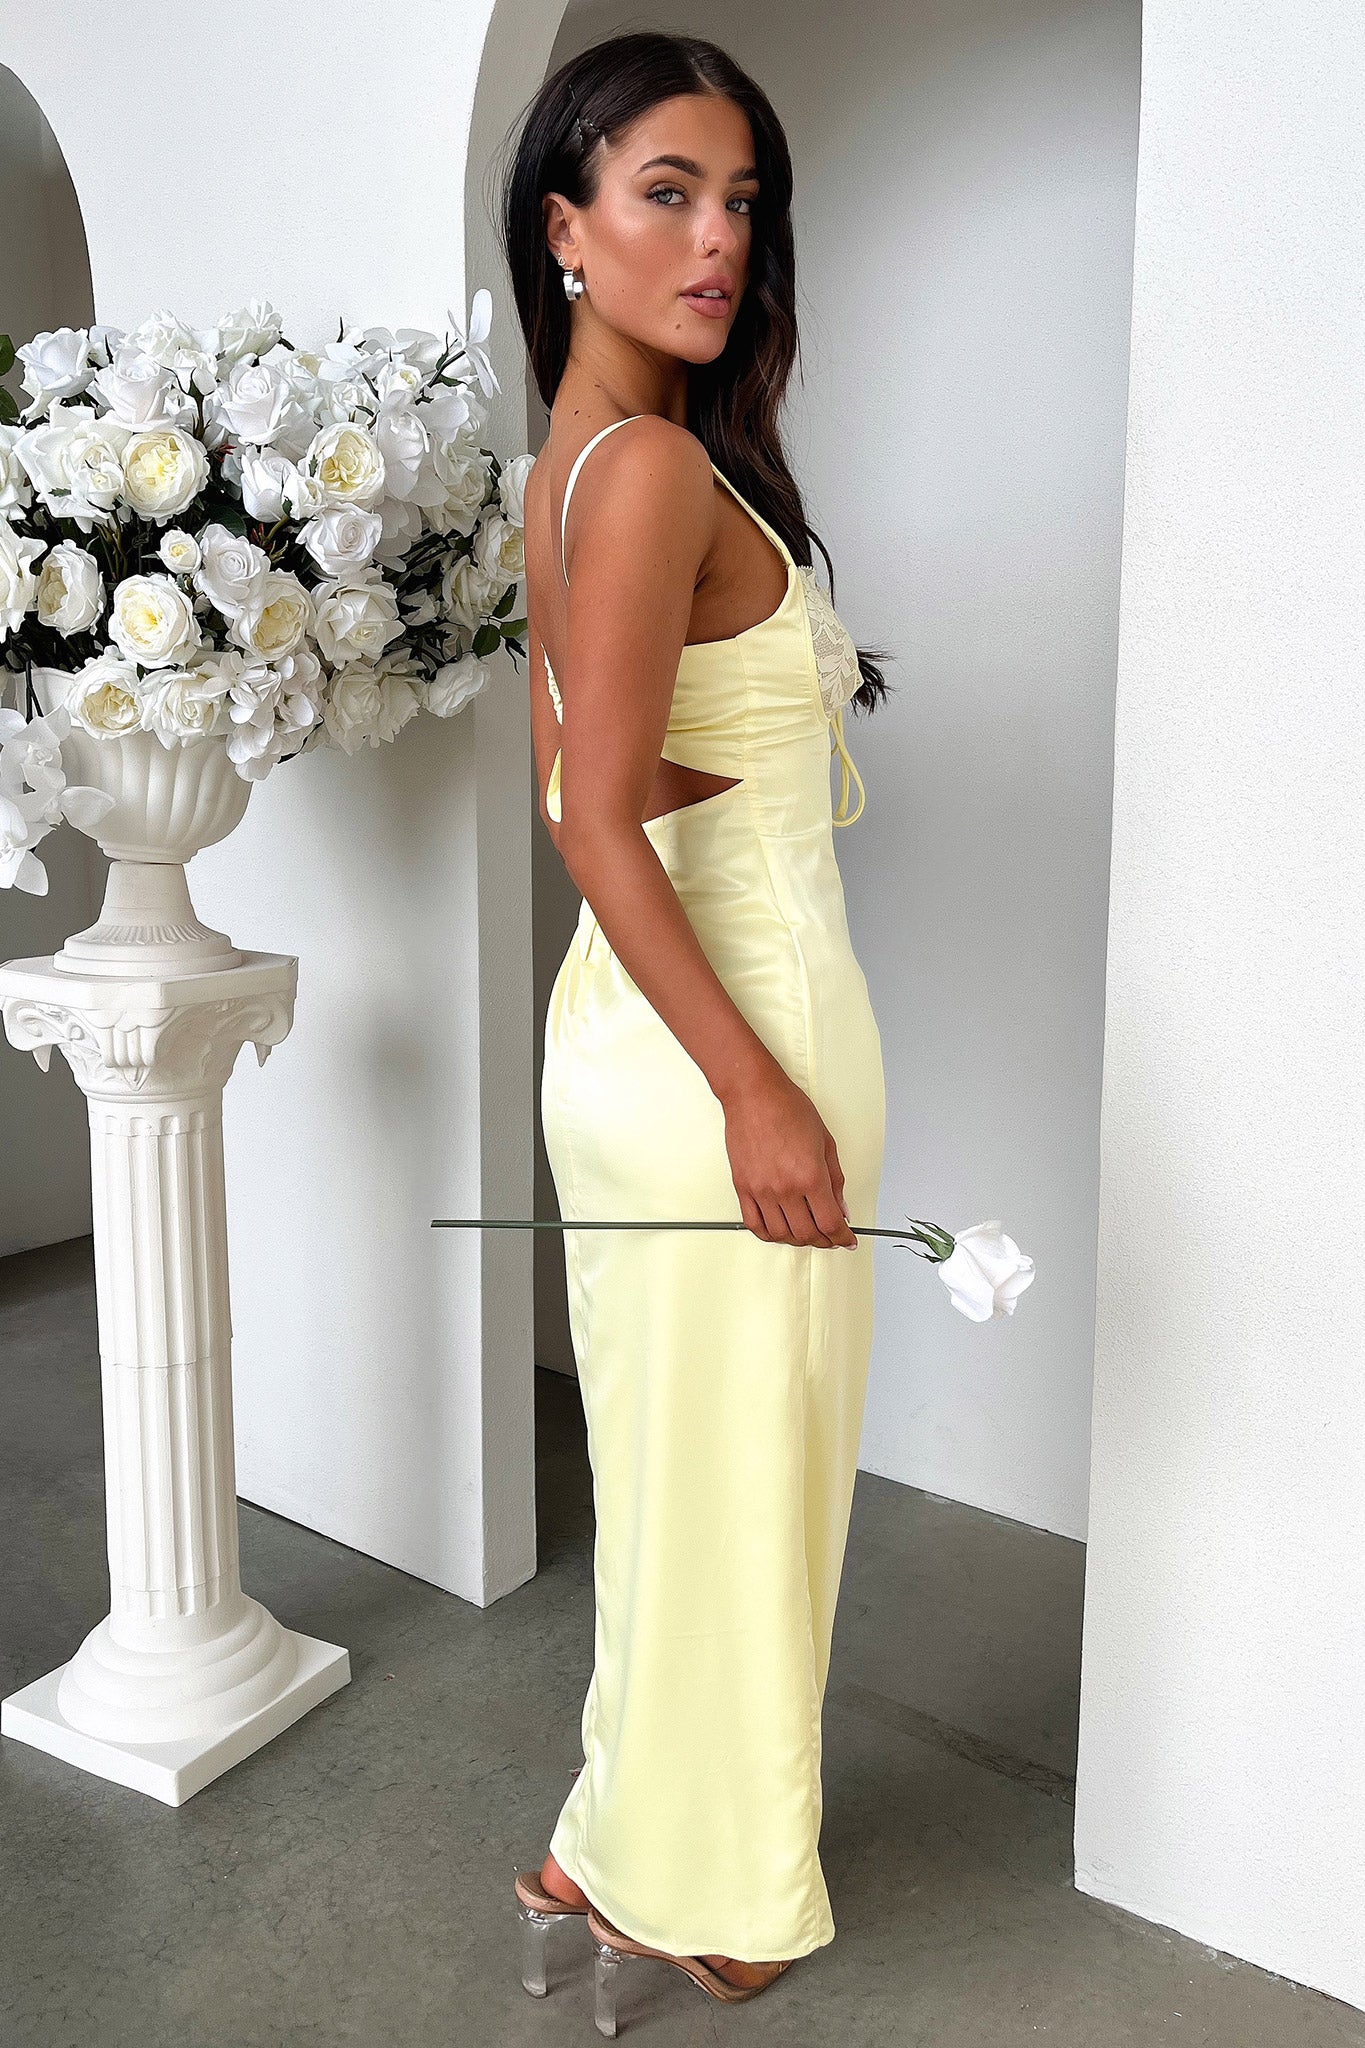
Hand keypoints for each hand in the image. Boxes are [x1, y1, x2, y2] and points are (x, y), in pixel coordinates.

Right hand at [721, 1064, 857, 1247]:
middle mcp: (785, 1188)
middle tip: (830, 1237)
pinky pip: (754, 1224)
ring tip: (806, 1232)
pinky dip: (769, 1234)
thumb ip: (835, 1180)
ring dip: (797, 1240)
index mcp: (811, 1176)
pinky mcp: (743, 1188)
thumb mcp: (826, 1142)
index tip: (847, 1239)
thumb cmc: (788, 1108)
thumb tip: (841, 1207)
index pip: (830, 1222)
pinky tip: (778, 1230)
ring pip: (781, 1234)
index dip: (842, 1237)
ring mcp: (762, 1190)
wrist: (754, 1095)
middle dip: (823, 1241)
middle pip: (807, 1234)